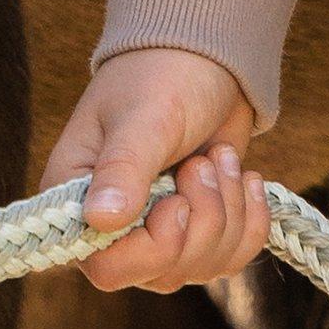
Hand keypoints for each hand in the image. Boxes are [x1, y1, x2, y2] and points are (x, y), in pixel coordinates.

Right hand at [41, 47, 270, 291]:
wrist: (207, 56)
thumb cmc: (162, 74)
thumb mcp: (146, 117)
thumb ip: (124, 167)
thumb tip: (100, 220)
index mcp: (78, 196)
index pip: (107, 265)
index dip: (153, 246)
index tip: (178, 200)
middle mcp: (111, 224)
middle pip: (161, 272)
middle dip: (201, 220)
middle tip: (203, 162)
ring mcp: (155, 230)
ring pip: (200, 268)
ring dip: (228, 212)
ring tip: (222, 159)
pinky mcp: (195, 228)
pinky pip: (230, 258)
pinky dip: (250, 222)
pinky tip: (246, 178)